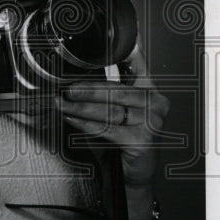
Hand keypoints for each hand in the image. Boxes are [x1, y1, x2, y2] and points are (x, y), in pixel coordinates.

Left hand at [56, 53, 168, 187]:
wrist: (130, 179)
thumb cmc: (121, 145)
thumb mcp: (114, 115)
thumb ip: (104, 96)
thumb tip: (75, 81)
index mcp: (151, 91)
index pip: (138, 65)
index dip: (125, 52)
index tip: (107, 41)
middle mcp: (156, 104)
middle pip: (116, 90)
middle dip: (86, 89)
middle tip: (66, 88)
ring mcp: (152, 122)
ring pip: (108, 109)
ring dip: (80, 107)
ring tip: (63, 104)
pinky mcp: (142, 139)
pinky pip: (106, 127)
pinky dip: (84, 124)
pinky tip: (71, 118)